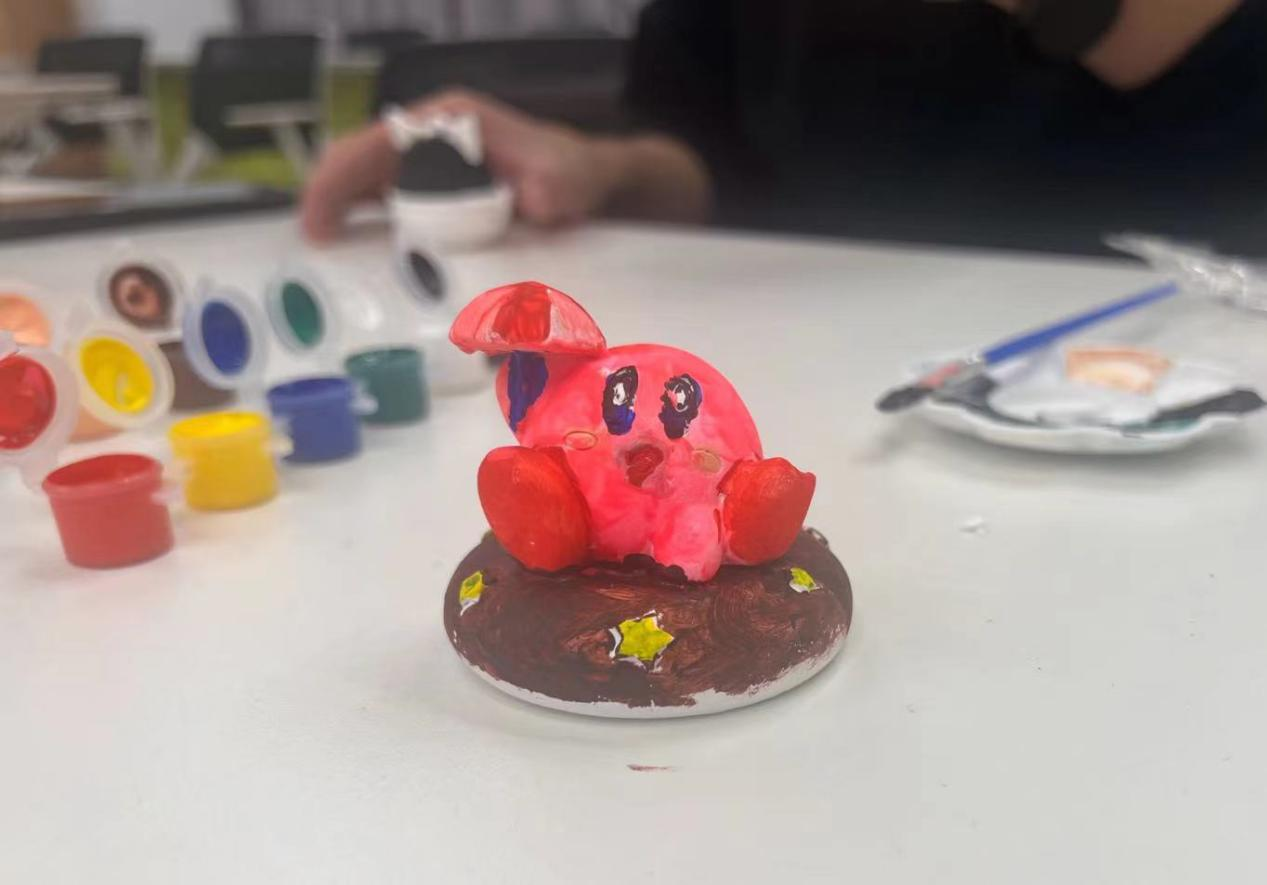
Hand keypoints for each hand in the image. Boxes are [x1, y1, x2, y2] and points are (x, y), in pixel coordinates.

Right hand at [299, 89, 621, 242]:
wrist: (588, 179)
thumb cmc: (571, 175)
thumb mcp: (560, 182)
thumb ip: (542, 191)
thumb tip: (520, 207)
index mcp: (451, 120)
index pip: (379, 142)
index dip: (341, 178)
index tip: (320, 219)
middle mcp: (432, 133)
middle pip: (361, 158)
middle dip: (328, 196)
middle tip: (310, 244)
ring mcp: (430, 157)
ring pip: (367, 178)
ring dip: (340, 211)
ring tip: (321, 252)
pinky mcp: (433, 182)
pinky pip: (387, 196)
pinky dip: (364, 219)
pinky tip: (350, 249)